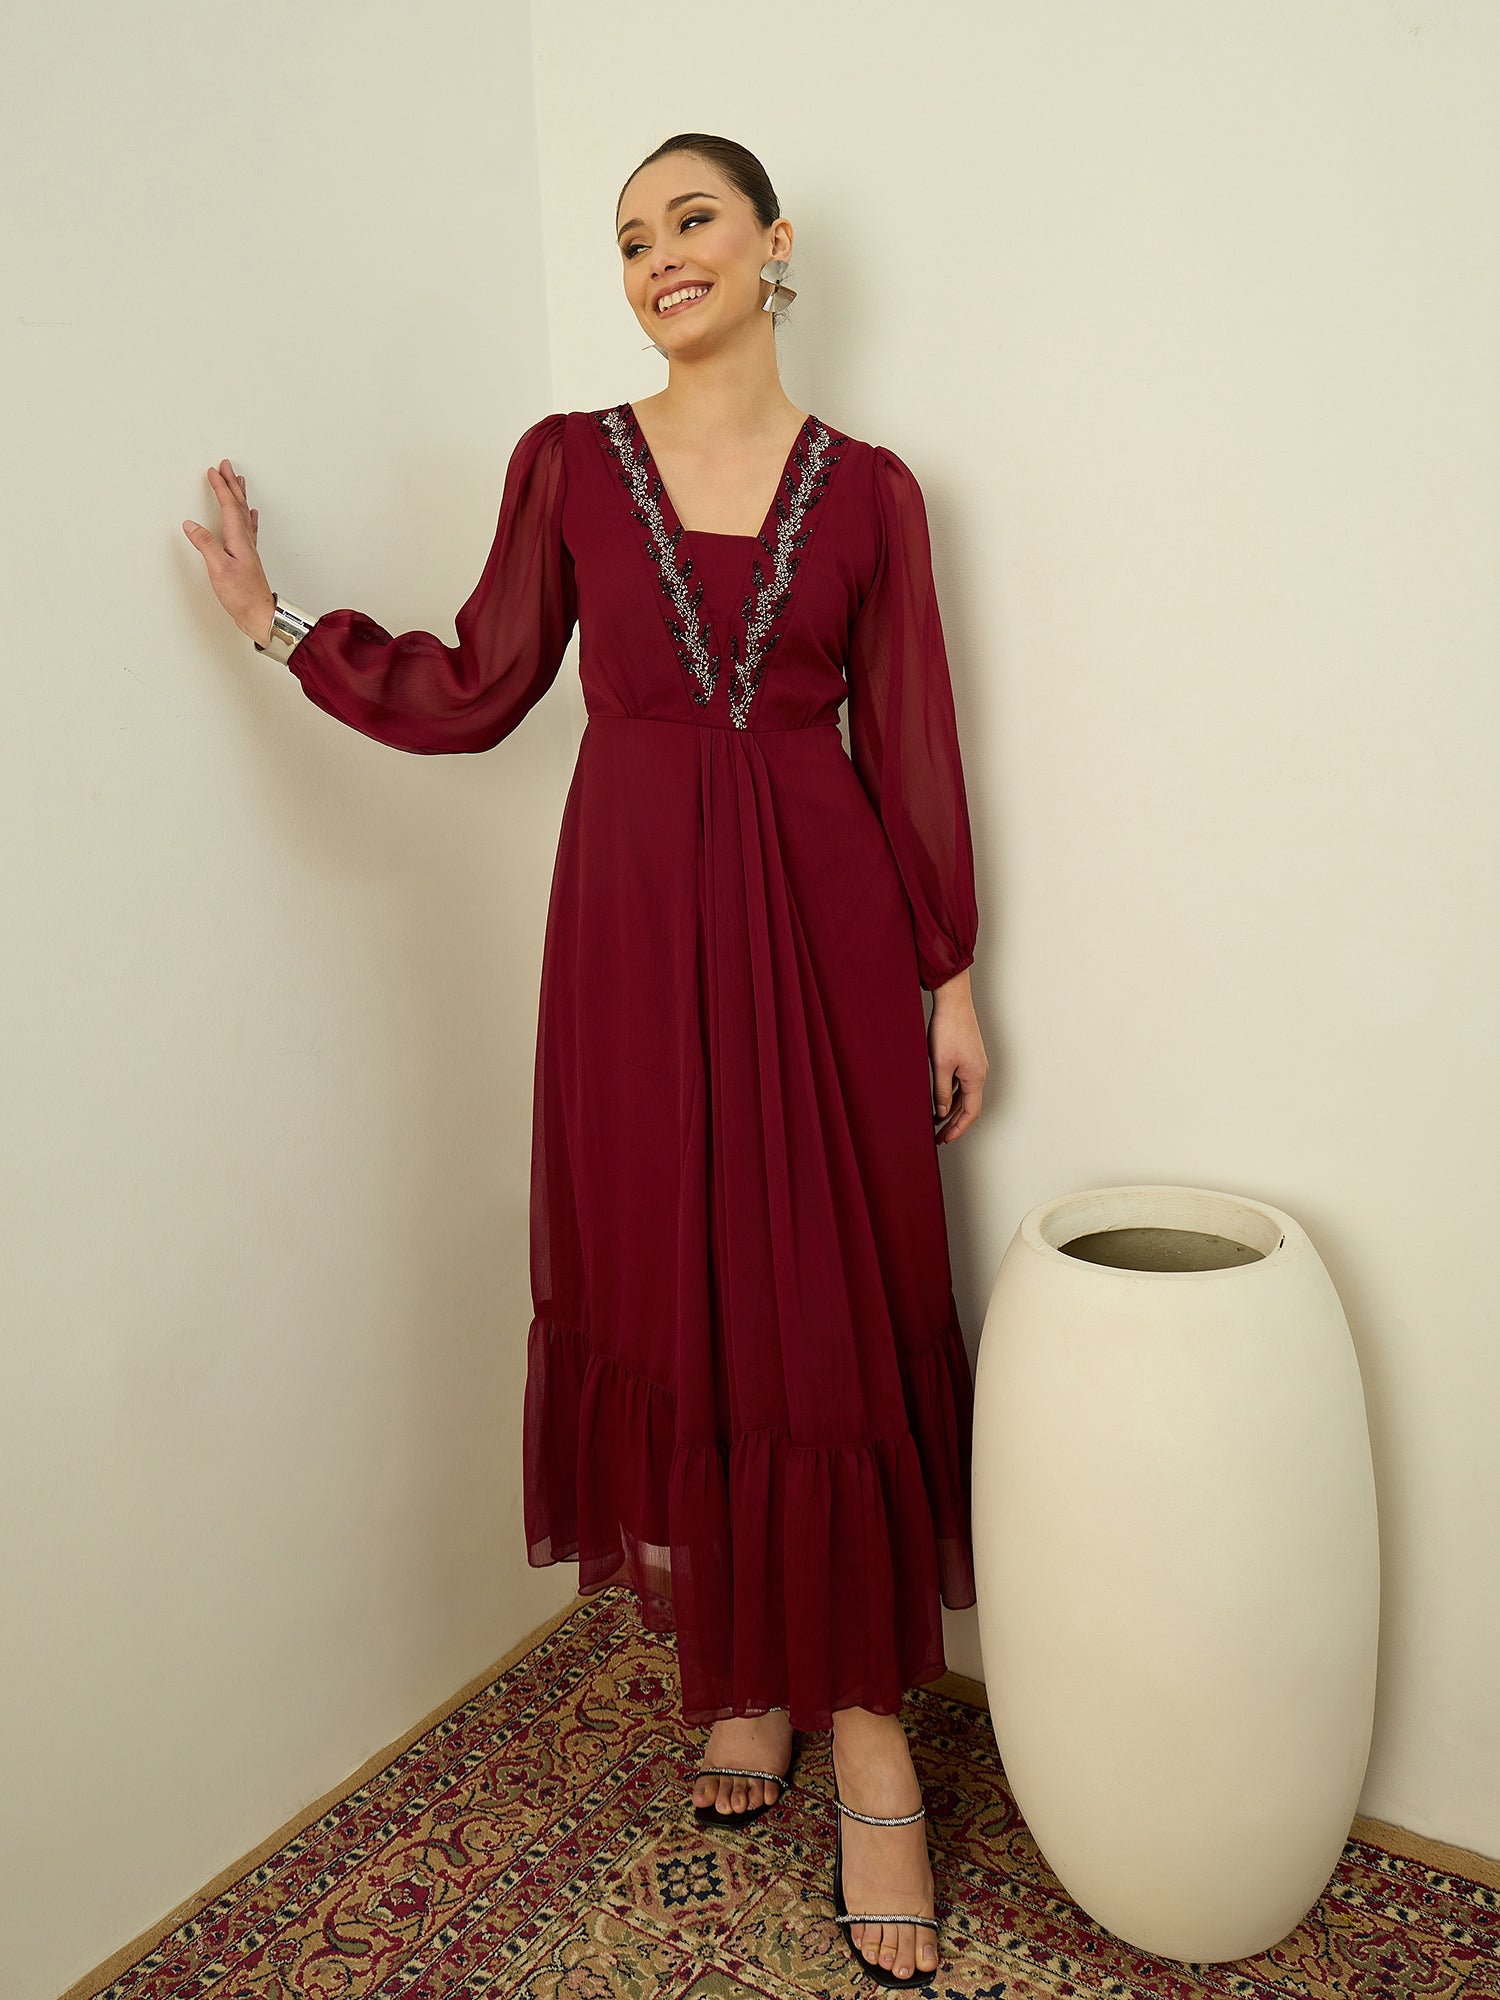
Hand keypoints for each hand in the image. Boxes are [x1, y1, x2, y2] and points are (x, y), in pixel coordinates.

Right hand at [181, 459, 274, 644]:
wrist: (260, 614)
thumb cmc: (242, 595)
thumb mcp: (218, 569)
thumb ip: (205, 544)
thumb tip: (190, 525)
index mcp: (238, 539)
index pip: (228, 506)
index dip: (220, 487)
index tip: (212, 471)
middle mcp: (245, 540)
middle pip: (238, 505)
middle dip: (231, 483)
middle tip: (226, 465)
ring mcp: (248, 548)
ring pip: (243, 513)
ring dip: (239, 495)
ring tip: (238, 480)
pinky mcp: (247, 557)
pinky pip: (248, 528)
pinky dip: (247, 516)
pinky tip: (250, 514)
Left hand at [927, 966, 986, 1144]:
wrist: (953, 1001)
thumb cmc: (948, 1029)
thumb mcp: (940, 1064)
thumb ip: (941, 1090)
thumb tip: (941, 1111)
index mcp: (975, 1077)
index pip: (970, 1113)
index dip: (958, 1129)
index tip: (945, 1139)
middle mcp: (979, 1073)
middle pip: (969, 1106)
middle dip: (954, 1123)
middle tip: (939, 1136)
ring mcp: (975, 1065)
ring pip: (965, 1095)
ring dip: (952, 1109)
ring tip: (936, 1121)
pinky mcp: (969, 1057)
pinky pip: (962, 1083)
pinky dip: (952, 1094)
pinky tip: (939, 1098)